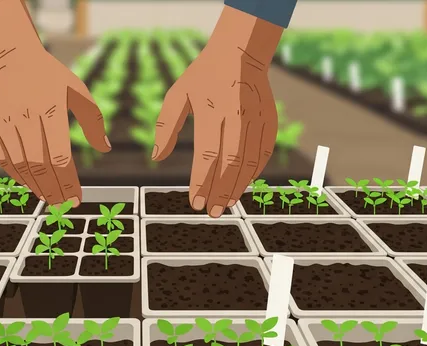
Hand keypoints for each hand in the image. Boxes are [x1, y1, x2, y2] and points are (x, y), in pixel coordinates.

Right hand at [0, 0, 109, 206]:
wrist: (10, 59)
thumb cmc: (51, 77)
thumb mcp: (78, 91)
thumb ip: (93, 119)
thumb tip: (106, 148)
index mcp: (50, 109)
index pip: (60, 156)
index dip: (68, 181)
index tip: (77, 198)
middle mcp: (25, 117)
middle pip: (39, 166)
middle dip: (53, 191)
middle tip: (63, 206)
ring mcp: (5, 123)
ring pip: (20, 166)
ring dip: (36, 187)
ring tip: (49, 198)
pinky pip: (4, 159)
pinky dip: (17, 176)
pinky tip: (31, 184)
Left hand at [153, 6, 283, 216]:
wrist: (239, 53)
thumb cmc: (202, 77)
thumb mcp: (177, 95)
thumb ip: (165, 127)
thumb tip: (156, 158)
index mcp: (210, 109)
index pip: (207, 154)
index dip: (201, 182)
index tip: (195, 203)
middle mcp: (236, 115)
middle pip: (230, 162)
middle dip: (220, 191)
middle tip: (212, 211)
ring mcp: (256, 118)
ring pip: (249, 161)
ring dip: (238, 186)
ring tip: (226, 204)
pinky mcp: (269, 121)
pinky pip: (263, 154)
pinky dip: (253, 173)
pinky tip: (241, 186)